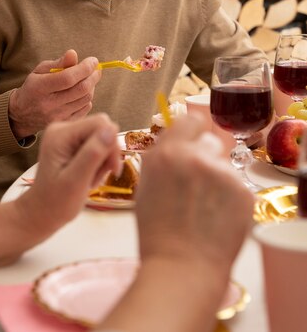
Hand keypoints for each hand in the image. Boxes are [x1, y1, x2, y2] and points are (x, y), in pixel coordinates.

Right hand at [8, 49, 101, 138]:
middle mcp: (49, 104)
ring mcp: (58, 116)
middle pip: (81, 89)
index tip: (93, 60)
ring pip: (85, 99)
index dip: (84, 68)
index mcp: (40, 88)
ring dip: (92, 86)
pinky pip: (85, 109)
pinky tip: (83, 92)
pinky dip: (88, 98)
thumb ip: (58, 63)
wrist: (22, 114)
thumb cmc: (34, 87)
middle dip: (93, 76)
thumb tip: (73, 54)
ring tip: (89, 78)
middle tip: (96, 68)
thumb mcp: (40, 71)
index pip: (68, 78)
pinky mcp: (65, 123)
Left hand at [15, 113, 121, 235]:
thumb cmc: (56, 202)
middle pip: (102, 129)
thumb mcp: (76, 181)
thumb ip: (93, 154)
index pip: (100, 123)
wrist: (41, 213)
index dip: (111, 144)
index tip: (112, 170)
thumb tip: (112, 129)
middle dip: (106, 154)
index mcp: (61, 134)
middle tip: (97, 178)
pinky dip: (98, 162)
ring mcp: (67, 134)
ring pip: (102, 138)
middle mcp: (63, 128)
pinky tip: (88, 176)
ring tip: (90, 180)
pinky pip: (97, 145)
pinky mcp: (72, 142)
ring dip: (102, 161)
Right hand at [136, 115, 253, 278]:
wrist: (181, 268)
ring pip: (225, 165)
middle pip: (210, 141)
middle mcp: (194, 156)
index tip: (193, 143)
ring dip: (219, 179)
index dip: (192, 133)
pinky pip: (238, 185)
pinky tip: (218, 218)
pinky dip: (231, 199)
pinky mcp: (243, 190)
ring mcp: (222, 172)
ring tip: (207, 207)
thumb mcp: (146, 185)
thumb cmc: (158, 234)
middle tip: (199, 184)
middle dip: (206, 157)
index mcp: (166, 153)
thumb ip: (163, 159)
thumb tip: (177, 145)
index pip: (190, 120)